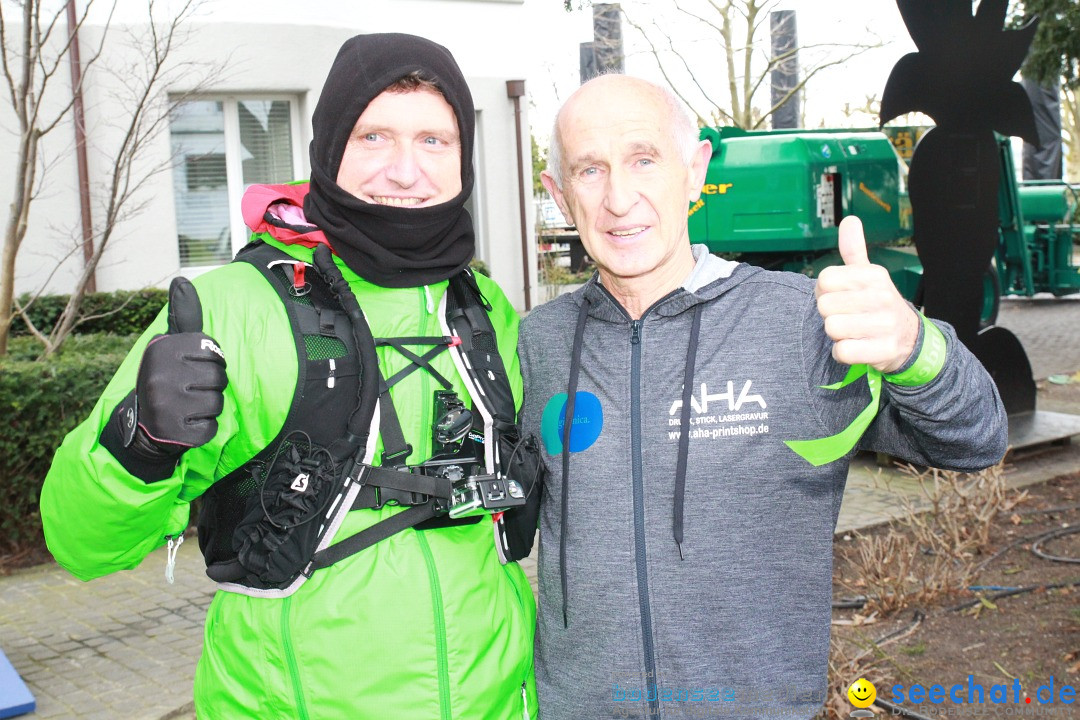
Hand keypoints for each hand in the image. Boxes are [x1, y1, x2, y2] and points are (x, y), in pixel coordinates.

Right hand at [128, 277, 227, 456]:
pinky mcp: (176, 432)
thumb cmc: (167, 378)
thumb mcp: (171, 345)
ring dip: (209, 406)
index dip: (211, 361)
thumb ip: (183, 316)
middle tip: (191, 389)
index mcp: (162, 350)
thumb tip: (182, 280)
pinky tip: (187, 423)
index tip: (193, 367)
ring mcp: (167, 405)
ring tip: (189, 405)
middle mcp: (161, 375)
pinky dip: (205, 428)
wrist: (142, 425)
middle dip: (211, 385)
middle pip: (219, 377)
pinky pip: (211, 427)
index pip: (214, 351)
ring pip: (217, 402)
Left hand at [815, 216, 919, 373]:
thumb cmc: (878, 304)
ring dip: (837, 335)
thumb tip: (849, 220)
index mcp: (874, 275)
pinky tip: (857, 346)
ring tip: (854, 331)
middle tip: (849, 316)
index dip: (825, 292)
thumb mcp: (869, 275)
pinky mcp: (883, 350)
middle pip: (824, 306)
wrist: (908, 339)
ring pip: (831, 328)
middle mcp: (882, 296)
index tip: (841, 297)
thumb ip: (854, 250)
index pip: (824, 280)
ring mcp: (885, 324)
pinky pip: (842, 352)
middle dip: (831, 314)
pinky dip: (843, 353)